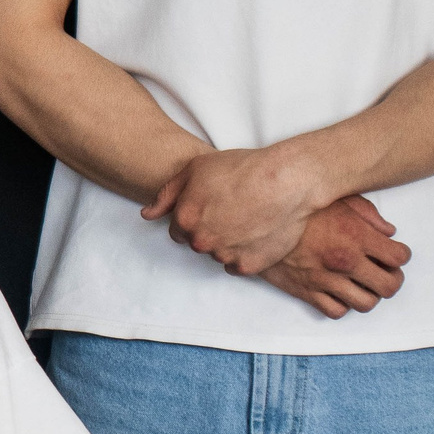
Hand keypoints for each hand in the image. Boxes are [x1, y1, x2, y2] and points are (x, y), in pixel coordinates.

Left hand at [142, 144, 324, 277]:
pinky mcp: (249, 266)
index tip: (210, 206)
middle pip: (197, 243)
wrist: (286, 180)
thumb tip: (146, 214)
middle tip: (230, 210)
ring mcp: (225, 255)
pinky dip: (244, 253)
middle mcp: (201, 242)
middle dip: (208, 230)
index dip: (193, 217)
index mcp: (184, 220)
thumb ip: (166, 194)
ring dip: (227, 242)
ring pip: (217, 254)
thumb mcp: (196, 168)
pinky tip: (255, 233)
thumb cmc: (242, 168)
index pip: (178, 230)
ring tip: (247, 218)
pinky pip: (238, 265)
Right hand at [262, 196, 410, 318]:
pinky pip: (337, 311)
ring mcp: (326, 279)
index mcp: (356, 235)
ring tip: (363, 283)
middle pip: (389, 286)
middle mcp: (345, 261)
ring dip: (369, 294)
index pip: (398, 257)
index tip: (394, 252)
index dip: (401, 255)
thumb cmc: (299, 207)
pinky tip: (340, 290)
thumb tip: (389, 231)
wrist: (258, 220)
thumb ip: (369, 214)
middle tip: (385, 271)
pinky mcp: (307, 291)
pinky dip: (343, 304)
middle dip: (392, 279)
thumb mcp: (338, 199)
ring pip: (366, 303)